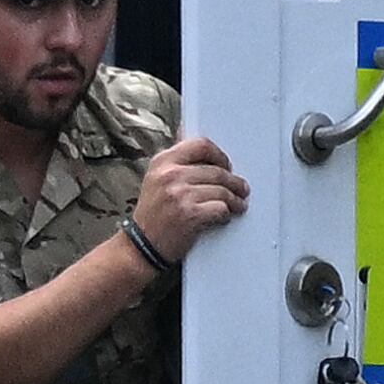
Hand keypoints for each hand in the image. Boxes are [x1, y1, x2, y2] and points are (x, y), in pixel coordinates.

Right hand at [134, 136, 249, 259]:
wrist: (141, 246)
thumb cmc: (151, 214)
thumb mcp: (155, 178)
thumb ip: (175, 160)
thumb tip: (190, 136)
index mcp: (163, 161)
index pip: (201, 145)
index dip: (219, 155)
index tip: (226, 165)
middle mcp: (170, 175)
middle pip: (217, 170)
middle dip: (234, 182)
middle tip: (241, 188)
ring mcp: (180, 195)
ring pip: (222, 191)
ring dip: (235, 200)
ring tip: (238, 204)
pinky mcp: (190, 215)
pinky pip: (221, 209)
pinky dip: (226, 214)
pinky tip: (224, 216)